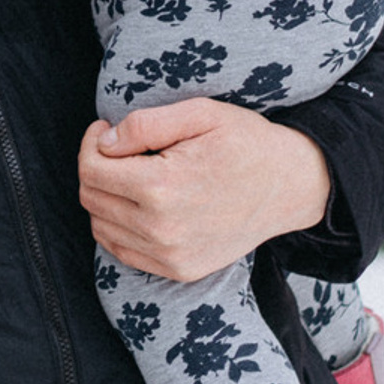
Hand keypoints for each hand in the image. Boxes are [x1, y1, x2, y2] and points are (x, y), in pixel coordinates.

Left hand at [78, 99, 332, 282]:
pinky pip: (121, 249)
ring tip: (132, 174)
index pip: (91, 169)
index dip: (92, 144)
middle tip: (119, 149)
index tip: (105, 130)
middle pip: (91, 197)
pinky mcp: (179, 269)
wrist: (293, 187)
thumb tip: (105, 144)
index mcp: (162, 188)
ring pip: (100, 224)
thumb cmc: (248, 143)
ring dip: (105, 196)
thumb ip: (144, 124)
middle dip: (96, 167)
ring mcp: (170, 255)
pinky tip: (139, 203)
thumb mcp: (201, 114)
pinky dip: (117, 225)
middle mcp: (162, 229)